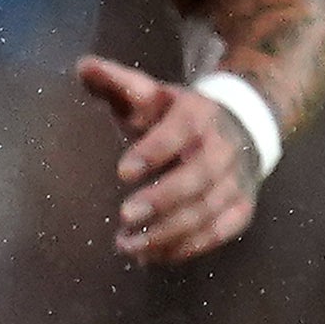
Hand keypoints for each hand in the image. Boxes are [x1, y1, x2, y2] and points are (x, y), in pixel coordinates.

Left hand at [75, 55, 263, 262]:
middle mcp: (224, 148)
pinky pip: (218, 232)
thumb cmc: (177, 113)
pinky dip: (186, 248)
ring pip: (208, 211)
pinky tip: (151, 256)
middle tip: (125, 216)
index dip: (153, 151)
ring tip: (127, 245)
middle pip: (198, 178)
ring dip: (168, 232)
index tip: (121, 171)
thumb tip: (83, 67)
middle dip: (162, 199)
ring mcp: (236, 181)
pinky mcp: (241, 207)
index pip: (179, 132)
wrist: (240, 125)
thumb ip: (116, 82)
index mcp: (198, 114)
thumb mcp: (150, 93)